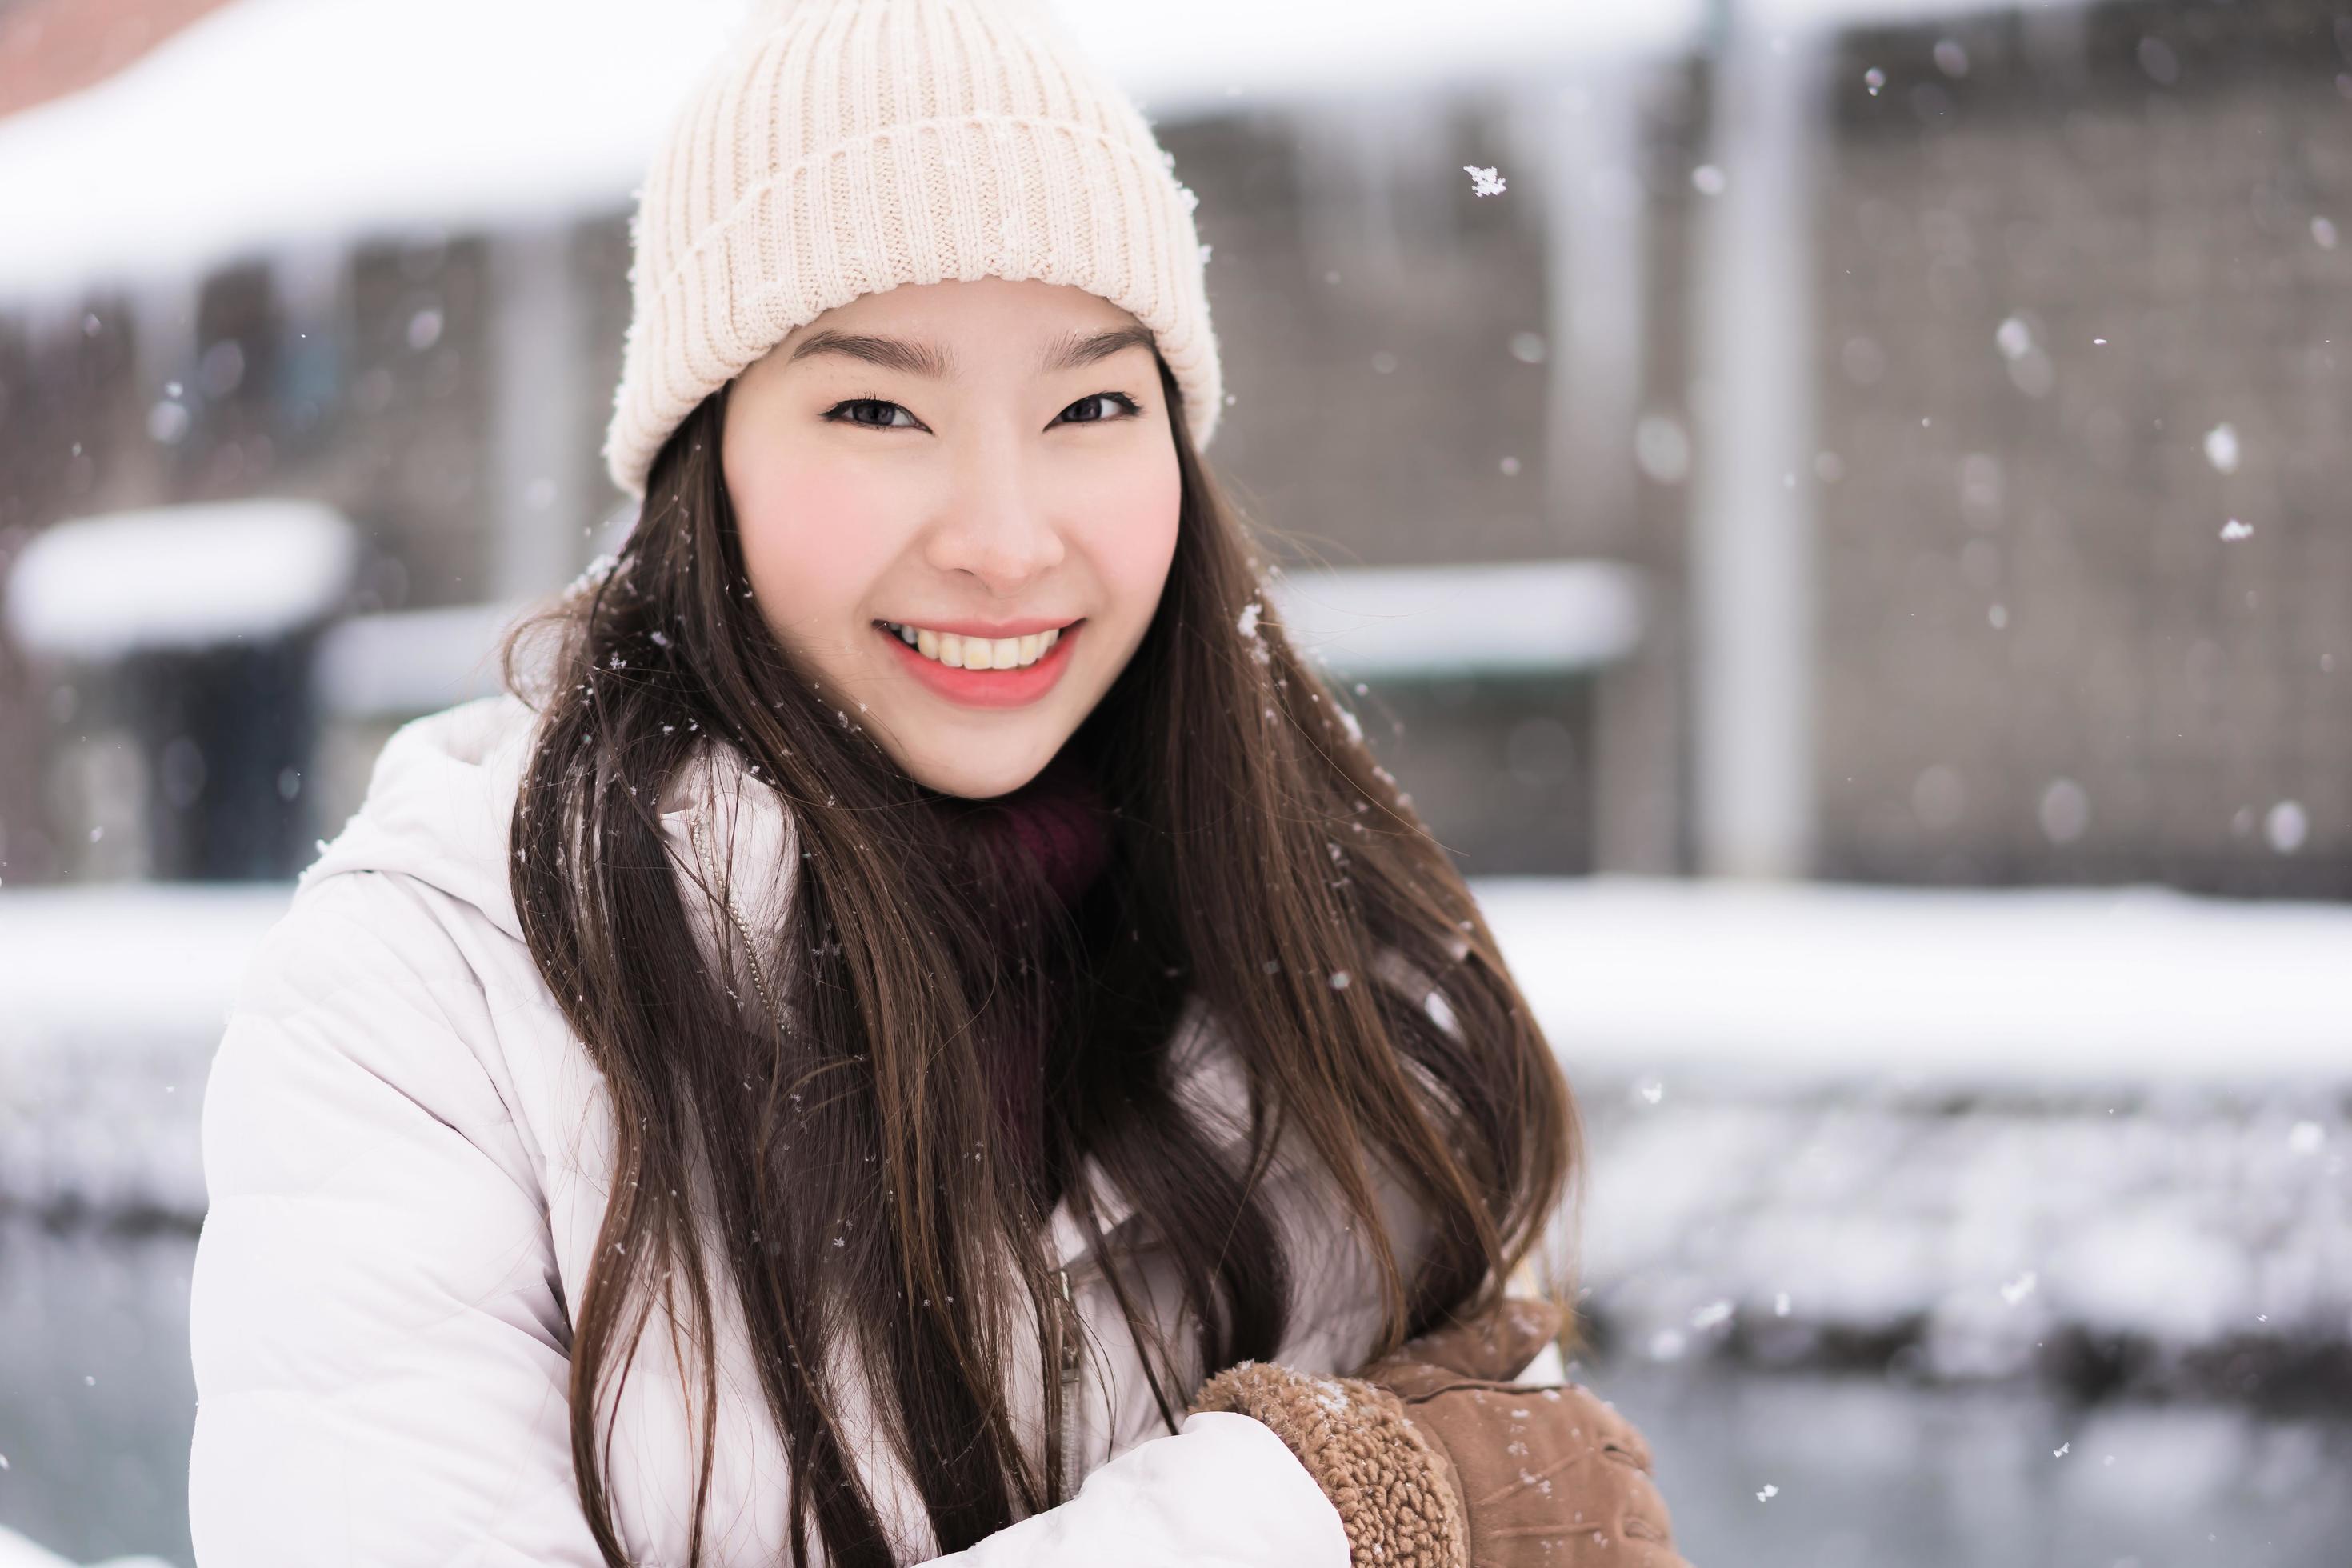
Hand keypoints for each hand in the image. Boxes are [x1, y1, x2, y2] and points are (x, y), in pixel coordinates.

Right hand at [1192, 1296, 1691, 1567]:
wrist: (1365, 1511)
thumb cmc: (1391, 1442)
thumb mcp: (1435, 1374)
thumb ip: (1495, 1340)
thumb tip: (1547, 1310)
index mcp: (1580, 1422)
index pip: (1625, 1449)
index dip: (1594, 1471)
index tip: (1558, 1493)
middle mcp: (1610, 1483)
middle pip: (1645, 1510)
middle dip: (1611, 1523)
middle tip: (1556, 1541)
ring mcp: (1610, 1549)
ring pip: (1656, 1558)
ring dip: (1626, 1558)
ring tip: (1568, 1557)